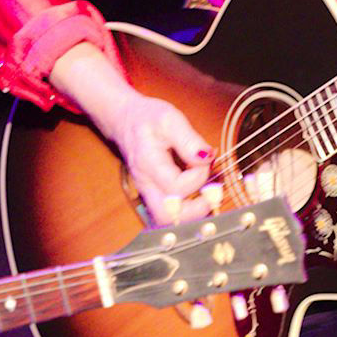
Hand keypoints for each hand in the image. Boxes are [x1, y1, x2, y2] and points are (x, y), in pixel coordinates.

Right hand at [48, 43, 215, 225]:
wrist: (124, 119)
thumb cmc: (146, 118)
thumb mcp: (170, 119)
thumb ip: (189, 140)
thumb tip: (207, 157)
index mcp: (148, 164)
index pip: (178, 186)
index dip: (199, 175)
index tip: (205, 159)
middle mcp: (145, 183)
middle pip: (166, 216)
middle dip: (195, 210)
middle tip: (212, 194)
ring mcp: (147, 190)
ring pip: (166, 218)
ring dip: (191, 211)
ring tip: (206, 195)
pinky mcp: (151, 192)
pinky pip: (168, 211)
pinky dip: (184, 207)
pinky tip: (196, 192)